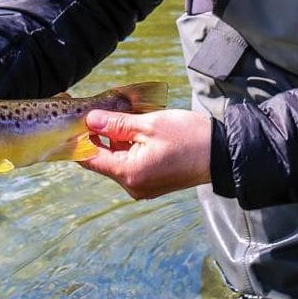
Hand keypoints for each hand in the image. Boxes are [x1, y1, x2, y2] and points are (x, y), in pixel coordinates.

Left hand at [80, 108, 211, 199]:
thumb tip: (90, 120)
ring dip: (116, 140)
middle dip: (99, 136)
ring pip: (117, 161)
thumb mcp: (149, 124)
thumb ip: (116, 124)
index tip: (75, 120)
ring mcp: (143, 187)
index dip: (78, 139)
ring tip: (125, 117)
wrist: (222, 154)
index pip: (89, 158)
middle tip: (101, 110)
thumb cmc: (188, 137)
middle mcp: (132, 186)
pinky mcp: (153, 184)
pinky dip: (129, 148)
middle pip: (102, 160)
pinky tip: (138, 129)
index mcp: (128, 173)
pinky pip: (131, 165)